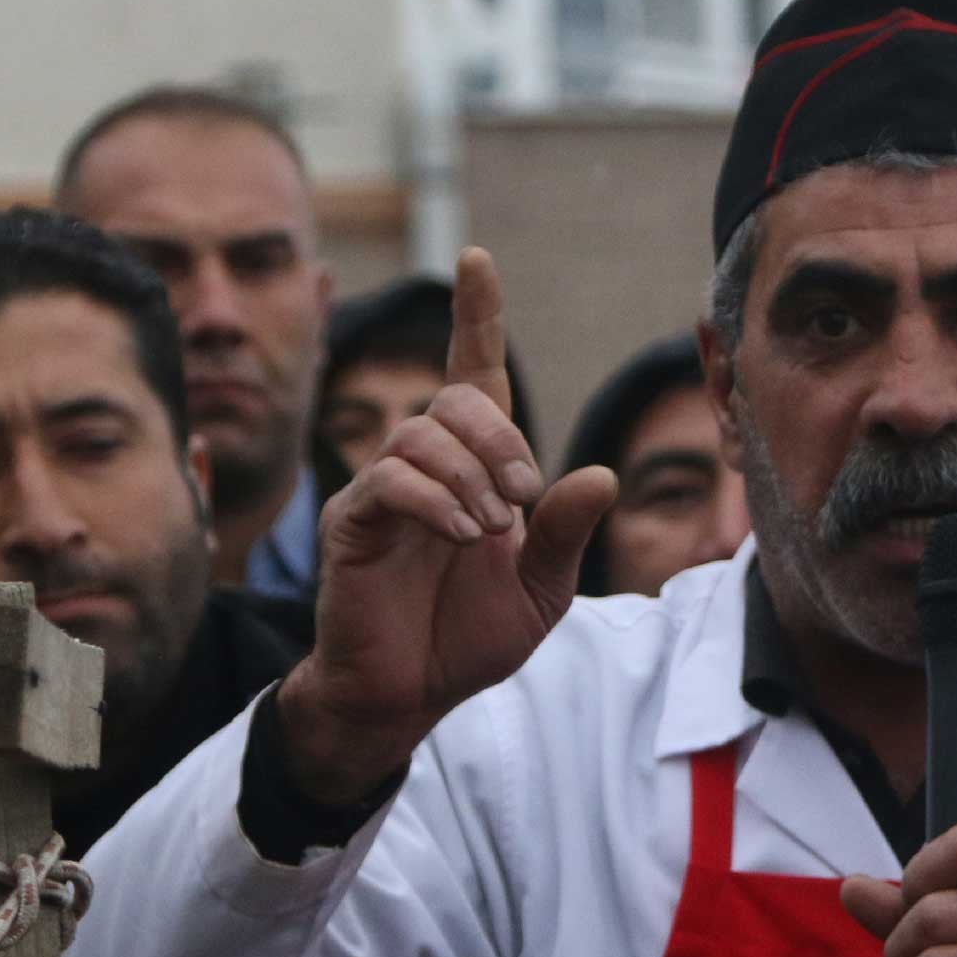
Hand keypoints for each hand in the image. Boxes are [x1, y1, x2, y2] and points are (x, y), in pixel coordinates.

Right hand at [278, 248, 615, 803]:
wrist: (411, 694)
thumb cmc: (468, 636)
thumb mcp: (542, 588)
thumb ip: (566, 532)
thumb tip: (604, 474)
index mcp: (473, 469)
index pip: (473, 376)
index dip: (476, 318)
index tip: (478, 262)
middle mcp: (424, 467)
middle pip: (454, 402)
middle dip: (500, 440)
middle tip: (522, 501)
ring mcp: (381, 492)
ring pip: (420, 438)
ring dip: (470, 478)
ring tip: (490, 534)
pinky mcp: (353, 525)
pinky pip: (388, 482)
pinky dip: (433, 502)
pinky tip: (463, 537)